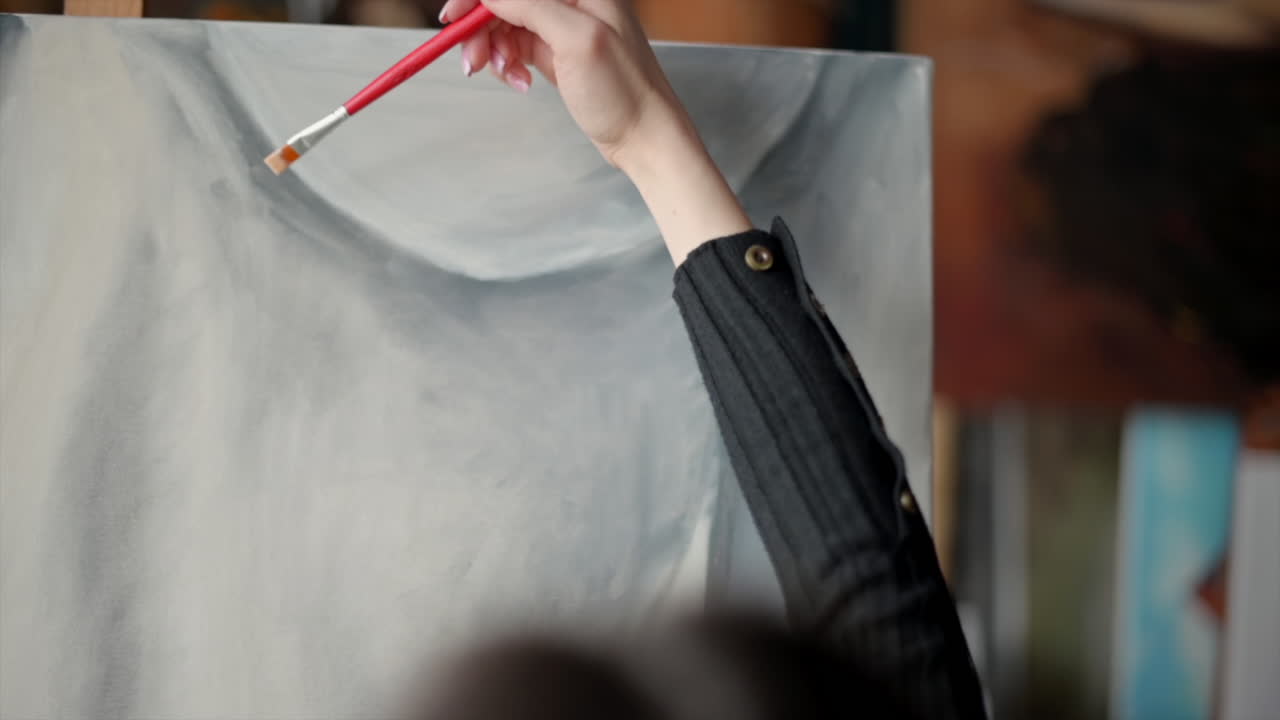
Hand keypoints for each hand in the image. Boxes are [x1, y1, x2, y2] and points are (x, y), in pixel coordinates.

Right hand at [440, 0, 752, 263]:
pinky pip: (517, 46)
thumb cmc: (624, 92)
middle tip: (473, 61)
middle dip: (483, 28)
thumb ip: (530, 4)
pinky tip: (521, 83)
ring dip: (496, 51)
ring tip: (510, 78)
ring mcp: (564, 26)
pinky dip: (509, 64)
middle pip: (506, 1)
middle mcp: (572, 0)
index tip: (451, 18)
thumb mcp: (574, 40)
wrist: (646, 139)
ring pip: (507, 23)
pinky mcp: (558, 52)